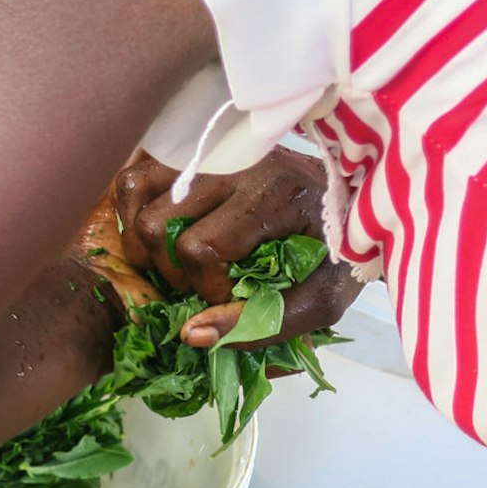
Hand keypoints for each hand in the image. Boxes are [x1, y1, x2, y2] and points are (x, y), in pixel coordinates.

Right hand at [114, 148, 359, 348]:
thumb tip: (191, 334)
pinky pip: (136, 177)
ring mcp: (211, 154)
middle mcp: (237, 166)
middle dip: (170, 272)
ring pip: (138, 195)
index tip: (231, 299)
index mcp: (275, 196)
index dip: (205, 288)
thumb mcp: (322, 300)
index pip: (202, 247)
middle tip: (198, 287)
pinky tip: (155, 236)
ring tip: (169, 264)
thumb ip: (264, 324)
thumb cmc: (338, 251)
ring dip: (142, 243)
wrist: (355, 201)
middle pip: (159, 225)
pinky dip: (131, 211)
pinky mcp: (194, 153)